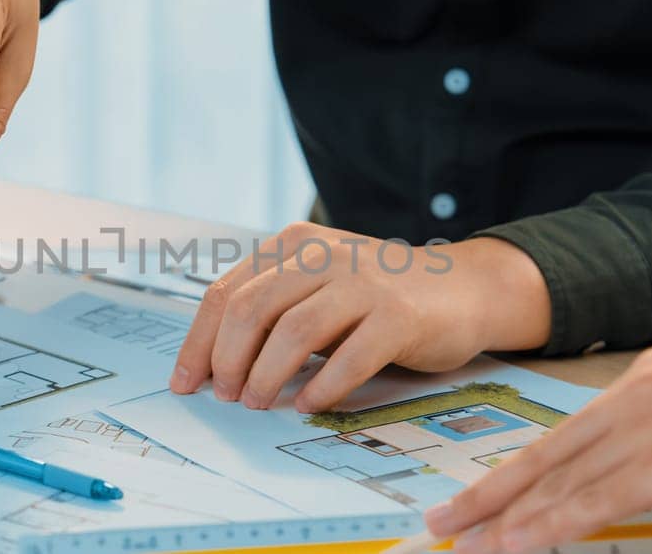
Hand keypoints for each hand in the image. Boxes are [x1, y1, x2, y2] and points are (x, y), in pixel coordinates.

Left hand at [168, 222, 551, 412]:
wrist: (465, 288)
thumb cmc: (380, 298)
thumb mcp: (320, 287)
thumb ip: (275, 310)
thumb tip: (216, 363)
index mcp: (295, 246)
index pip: (227, 292)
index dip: (199, 342)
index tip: (186, 382)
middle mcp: (325, 255)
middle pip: (251, 309)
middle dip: (227, 361)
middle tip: (224, 397)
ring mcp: (364, 283)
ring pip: (293, 331)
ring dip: (265, 376)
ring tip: (257, 403)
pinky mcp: (399, 316)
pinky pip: (348, 358)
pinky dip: (321, 388)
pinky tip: (309, 405)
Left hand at [424, 337, 651, 552]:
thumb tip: (642, 466)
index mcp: (643, 381)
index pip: (566, 435)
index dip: (520, 470)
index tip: (482, 493)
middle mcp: (634, 395)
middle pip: (546, 455)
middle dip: (490, 494)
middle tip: (443, 520)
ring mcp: (648, 427)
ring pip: (560, 483)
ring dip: (507, 519)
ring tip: (463, 543)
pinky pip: (594, 503)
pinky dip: (549, 527)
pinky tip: (516, 545)